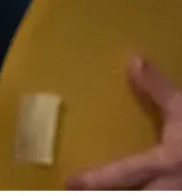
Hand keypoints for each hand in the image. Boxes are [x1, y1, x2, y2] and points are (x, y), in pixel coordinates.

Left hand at [69, 56, 181, 189]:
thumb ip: (158, 89)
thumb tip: (133, 60)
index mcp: (167, 163)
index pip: (124, 173)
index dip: (96, 180)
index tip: (71, 182)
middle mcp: (170, 187)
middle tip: (79, 194)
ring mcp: (176, 192)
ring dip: (131, 195)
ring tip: (106, 193)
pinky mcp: (179, 190)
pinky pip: (161, 194)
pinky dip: (153, 191)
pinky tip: (144, 189)